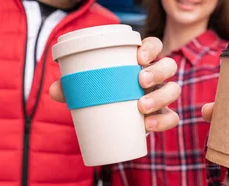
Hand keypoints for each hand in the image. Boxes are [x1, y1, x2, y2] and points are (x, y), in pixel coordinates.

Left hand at [50, 37, 180, 131]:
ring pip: (173, 89)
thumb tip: (54, 90)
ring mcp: (162, 95)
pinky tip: (148, 126)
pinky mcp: (162, 115)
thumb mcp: (87, 88)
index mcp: (141, 61)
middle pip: (168, 65)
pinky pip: (172, 117)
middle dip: (158, 71)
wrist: (111, 121)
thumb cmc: (101, 94)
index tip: (139, 57)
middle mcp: (156, 76)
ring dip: (161, 96)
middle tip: (140, 81)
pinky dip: (163, 121)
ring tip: (141, 107)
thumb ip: (72, 86)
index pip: (154, 46)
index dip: (151, 48)